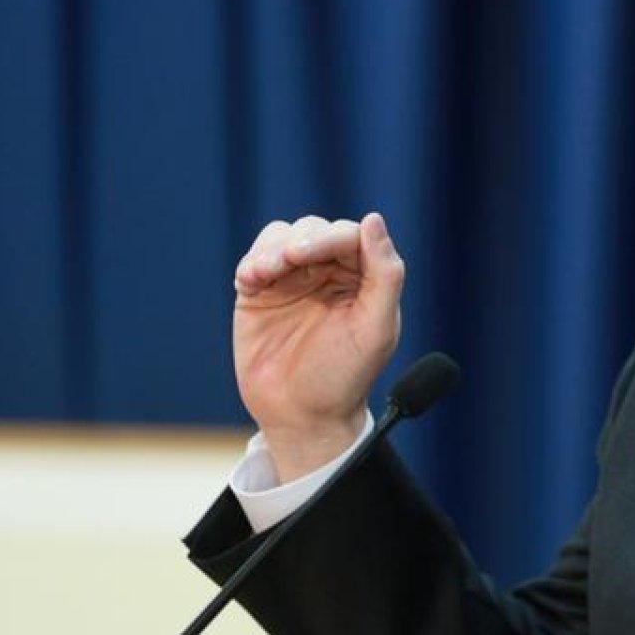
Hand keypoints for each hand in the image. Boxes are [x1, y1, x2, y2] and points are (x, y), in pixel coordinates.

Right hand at [232, 212, 404, 481]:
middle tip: (287, 261)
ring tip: (261, 275)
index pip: (351, 236)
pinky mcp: (261, 291)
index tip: (307, 253)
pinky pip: (254, 261)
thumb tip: (373, 219)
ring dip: (271, 250)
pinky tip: (250, 281)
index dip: (330, 238)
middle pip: (314, 231)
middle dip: (299, 241)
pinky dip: (251, 263)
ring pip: (281, 238)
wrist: (302, 415)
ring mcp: (294, 279)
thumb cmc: (347, 375)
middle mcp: (330, 271)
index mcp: (364, 276)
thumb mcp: (376, 328)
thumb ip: (385, 274)